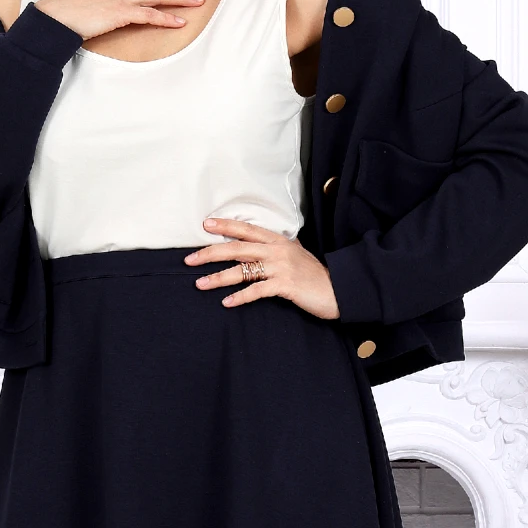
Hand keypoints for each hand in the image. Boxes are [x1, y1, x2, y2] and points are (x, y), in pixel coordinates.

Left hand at [185, 217, 340, 319]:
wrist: (338, 289)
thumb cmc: (313, 274)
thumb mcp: (294, 254)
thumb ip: (275, 248)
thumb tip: (255, 245)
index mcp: (278, 240)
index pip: (246, 229)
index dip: (225, 226)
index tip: (205, 224)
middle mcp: (277, 250)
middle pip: (237, 248)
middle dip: (210, 252)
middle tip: (189, 259)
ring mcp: (281, 267)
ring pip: (242, 270)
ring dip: (218, 277)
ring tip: (200, 283)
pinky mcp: (286, 286)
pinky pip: (257, 291)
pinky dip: (240, 297)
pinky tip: (226, 302)